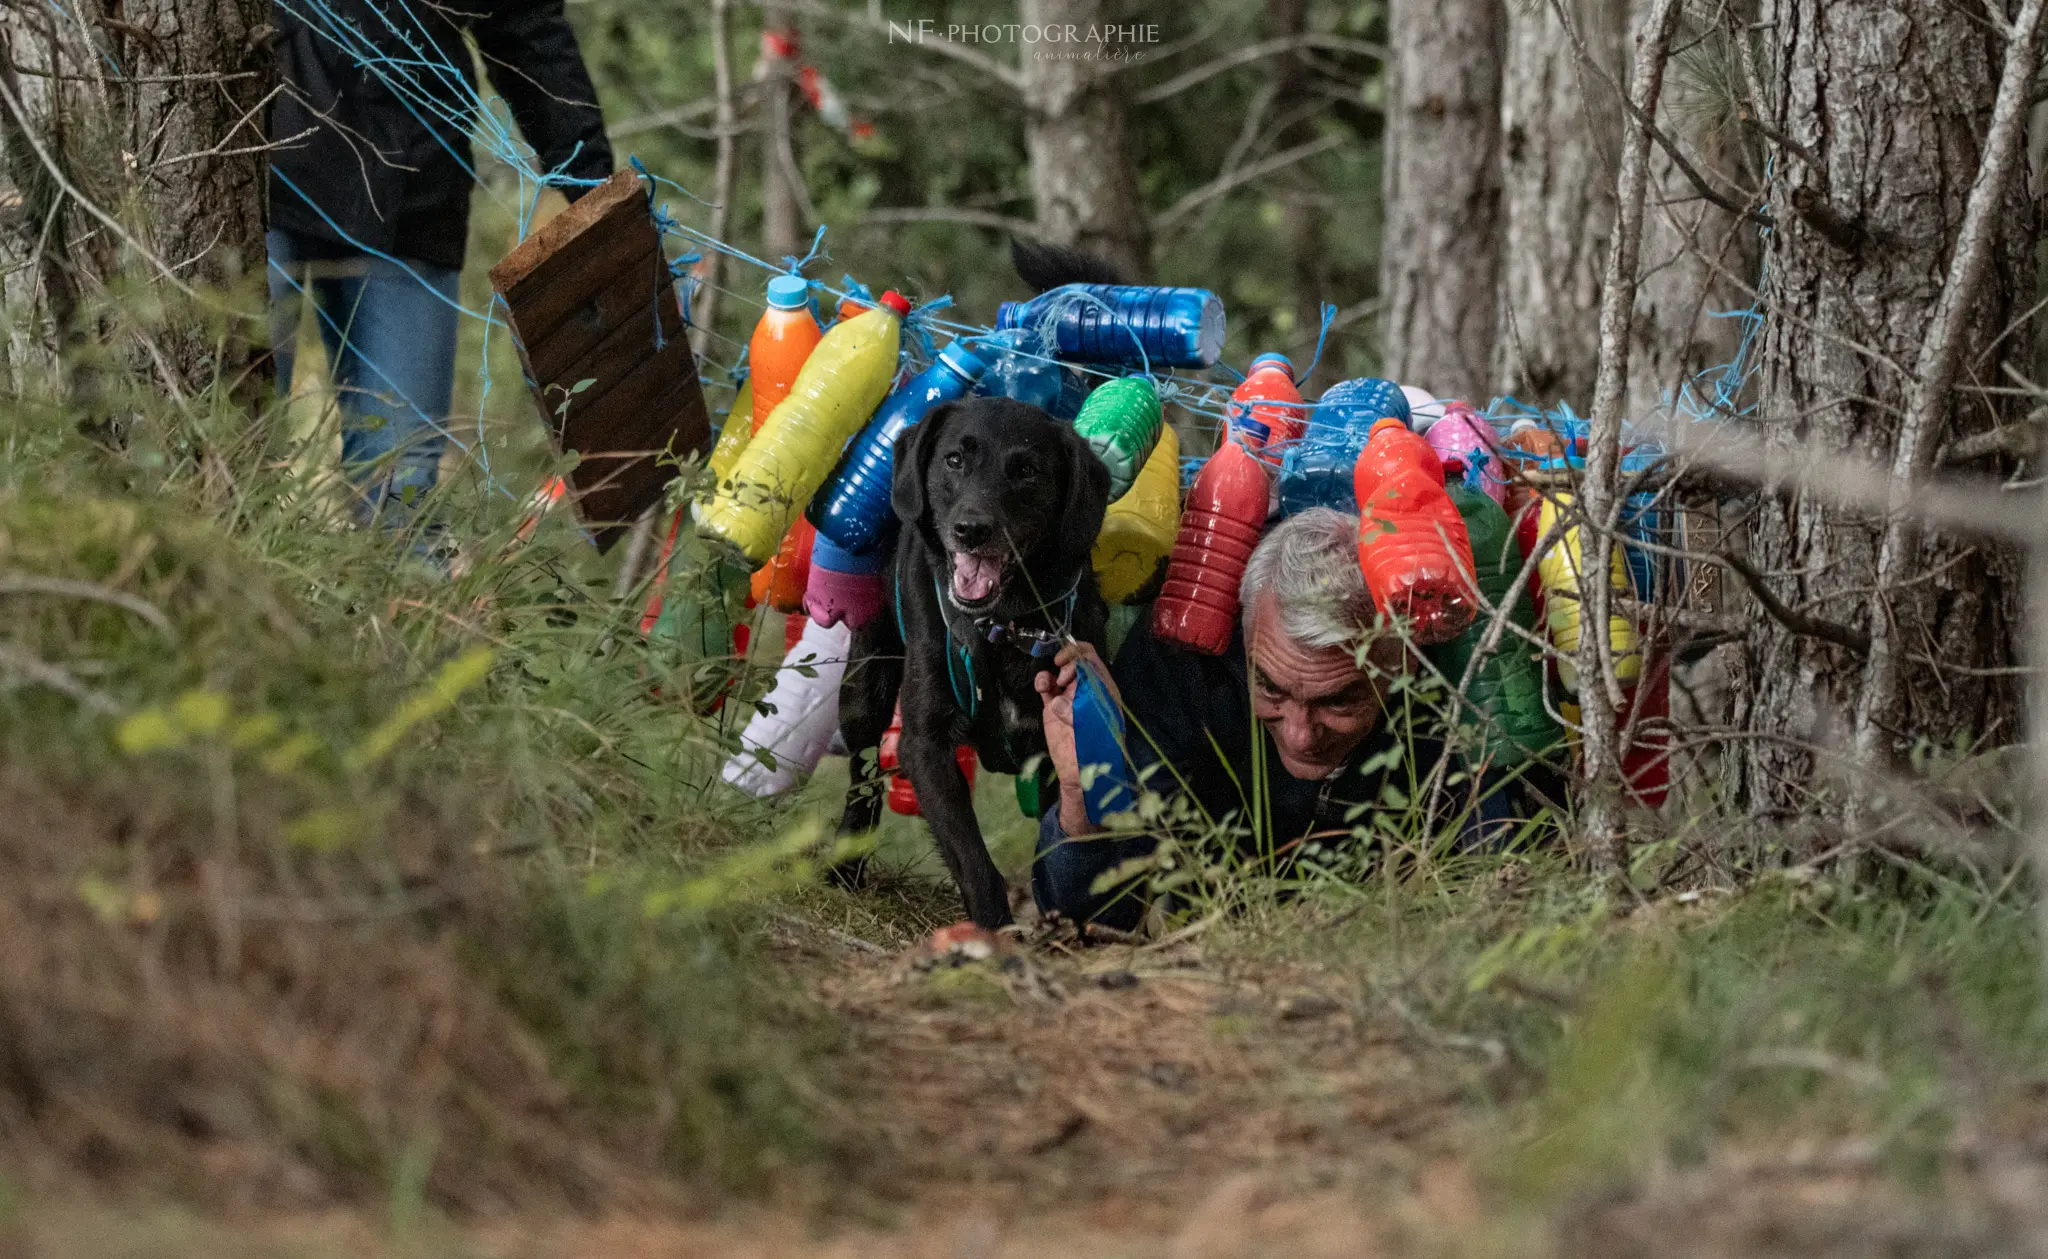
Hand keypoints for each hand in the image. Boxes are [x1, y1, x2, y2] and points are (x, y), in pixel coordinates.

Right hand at [1033, 642, 1118, 834]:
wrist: (1080, 770)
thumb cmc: (1096, 742)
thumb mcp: (1095, 711)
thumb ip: (1086, 690)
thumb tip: (1070, 676)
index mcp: (1102, 686)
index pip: (1090, 657)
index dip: (1077, 653)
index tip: (1066, 663)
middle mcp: (1086, 688)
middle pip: (1073, 659)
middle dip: (1065, 662)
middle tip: (1062, 678)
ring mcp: (1069, 696)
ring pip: (1057, 671)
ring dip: (1051, 671)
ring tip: (1050, 684)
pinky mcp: (1054, 706)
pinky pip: (1046, 686)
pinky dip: (1042, 681)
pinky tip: (1043, 688)